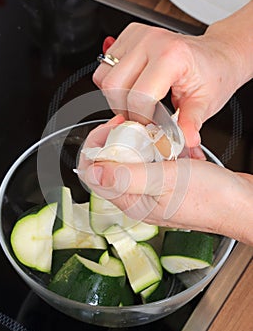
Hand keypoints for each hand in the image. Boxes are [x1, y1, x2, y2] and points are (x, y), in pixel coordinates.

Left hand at [78, 117, 252, 244]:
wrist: (242, 204)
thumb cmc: (211, 198)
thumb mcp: (164, 181)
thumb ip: (126, 177)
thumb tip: (92, 170)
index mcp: (131, 201)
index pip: (95, 175)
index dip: (96, 148)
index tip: (110, 130)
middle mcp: (139, 198)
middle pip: (112, 165)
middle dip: (118, 142)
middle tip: (132, 126)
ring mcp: (153, 190)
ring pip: (133, 161)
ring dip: (140, 144)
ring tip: (154, 134)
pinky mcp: (167, 183)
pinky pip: (153, 162)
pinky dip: (158, 149)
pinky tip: (171, 145)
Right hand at [93, 23, 244, 147]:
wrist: (215, 55)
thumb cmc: (211, 74)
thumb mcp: (205, 103)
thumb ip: (190, 123)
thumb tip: (184, 140)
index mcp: (172, 55)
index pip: (138, 96)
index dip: (141, 118)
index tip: (150, 125)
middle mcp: (150, 41)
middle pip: (113, 86)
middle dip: (124, 109)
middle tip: (142, 116)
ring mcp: (137, 36)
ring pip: (103, 77)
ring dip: (116, 97)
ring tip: (137, 102)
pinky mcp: (128, 37)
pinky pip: (104, 67)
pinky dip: (113, 84)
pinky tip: (132, 88)